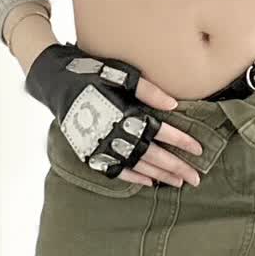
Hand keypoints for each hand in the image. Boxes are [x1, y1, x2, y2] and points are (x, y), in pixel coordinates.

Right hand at [25, 43, 203, 188]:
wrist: (55, 82)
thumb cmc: (92, 73)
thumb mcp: (120, 74)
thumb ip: (147, 90)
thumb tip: (173, 106)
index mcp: (124, 113)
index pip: (159, 132)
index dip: (180, 141)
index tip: (199, 150)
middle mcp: (113, 134)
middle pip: (152, 155)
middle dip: (176, 167)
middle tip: (196, 177)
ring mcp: (100, 146)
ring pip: (136, 166)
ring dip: (159, 175)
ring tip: (178, 183)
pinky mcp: (89, 153)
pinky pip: (115, 171)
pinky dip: (133, 178)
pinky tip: (150, 183)